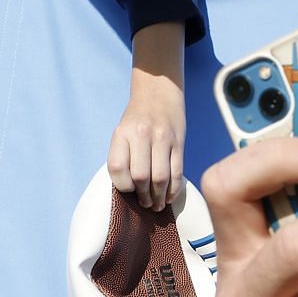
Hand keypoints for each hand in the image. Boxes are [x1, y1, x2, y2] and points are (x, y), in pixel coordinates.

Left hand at [108, 55, 184, 210]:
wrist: (159, 92)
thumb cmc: (137, 117)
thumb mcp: (123, 131)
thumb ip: (124, 156)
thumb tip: (131, 189)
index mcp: (122, 133)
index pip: (118, 168)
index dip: (123, 186)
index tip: (128, 191)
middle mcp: (142, 135)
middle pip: (141, 176)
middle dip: (143, 196)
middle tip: (145, 204)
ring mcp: (163, 138)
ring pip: (161, 177)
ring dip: (159, 196)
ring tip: (157, 205)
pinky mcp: (179, 142)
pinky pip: (177, 171)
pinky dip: (174, 189)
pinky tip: (170, 196)